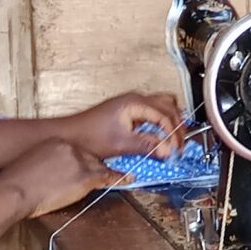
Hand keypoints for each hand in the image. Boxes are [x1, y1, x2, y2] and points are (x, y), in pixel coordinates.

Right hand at [0, 137, 118, 217]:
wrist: (15, 191)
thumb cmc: (16, 184)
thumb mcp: (30, 165)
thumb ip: (44, 165)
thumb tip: (48, 176)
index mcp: (56, 143)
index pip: (77, 150)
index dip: (83, 161)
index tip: (85, 167)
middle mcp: (70, 148)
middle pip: (91, 157)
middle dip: (95, 167)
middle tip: (104, 173)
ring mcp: (79, 162)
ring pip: (100, 166)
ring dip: (110, 172)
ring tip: (126, 174)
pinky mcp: (85, 177)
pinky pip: (108, 177)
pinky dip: (120, 178)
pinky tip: (129, 178)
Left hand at [67, 91, 185, 159]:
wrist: (70, 134)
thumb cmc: (90, 136)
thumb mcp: (121, 144)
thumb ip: (147, 145)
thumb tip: (167, 150)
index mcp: (135, 103)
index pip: (165, 116)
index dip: (174, 134)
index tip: (176, 150)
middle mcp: (135, 99)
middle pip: (169, 107)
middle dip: (177, 126)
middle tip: (179, 145)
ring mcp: (132, 102)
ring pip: (163, 105)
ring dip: (171, 121)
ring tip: (174, 139)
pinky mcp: (128, 109)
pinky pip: (153, 110)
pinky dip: (161, 121)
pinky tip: (160, 135)